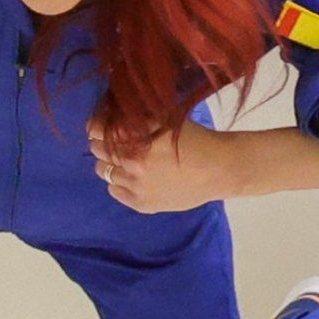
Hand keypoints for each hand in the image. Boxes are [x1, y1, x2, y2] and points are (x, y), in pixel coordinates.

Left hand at [94, 122, 233, 215]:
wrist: (221, 169)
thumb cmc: (196, 139)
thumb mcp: (164, 121)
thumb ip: (136, 120)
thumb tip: (109, 114)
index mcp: (137, 140)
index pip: (97, 131)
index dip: (96, 126)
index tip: (100, 126)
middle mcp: (132, 164)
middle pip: (98, 151)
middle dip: (102, 143)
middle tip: (114, 142)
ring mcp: (136, 186)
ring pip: (103, 171)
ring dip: (109, 163)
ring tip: (123, 160)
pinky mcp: (142, 203)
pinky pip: (114, 191)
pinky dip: (117, 182)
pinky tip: (130, 177)